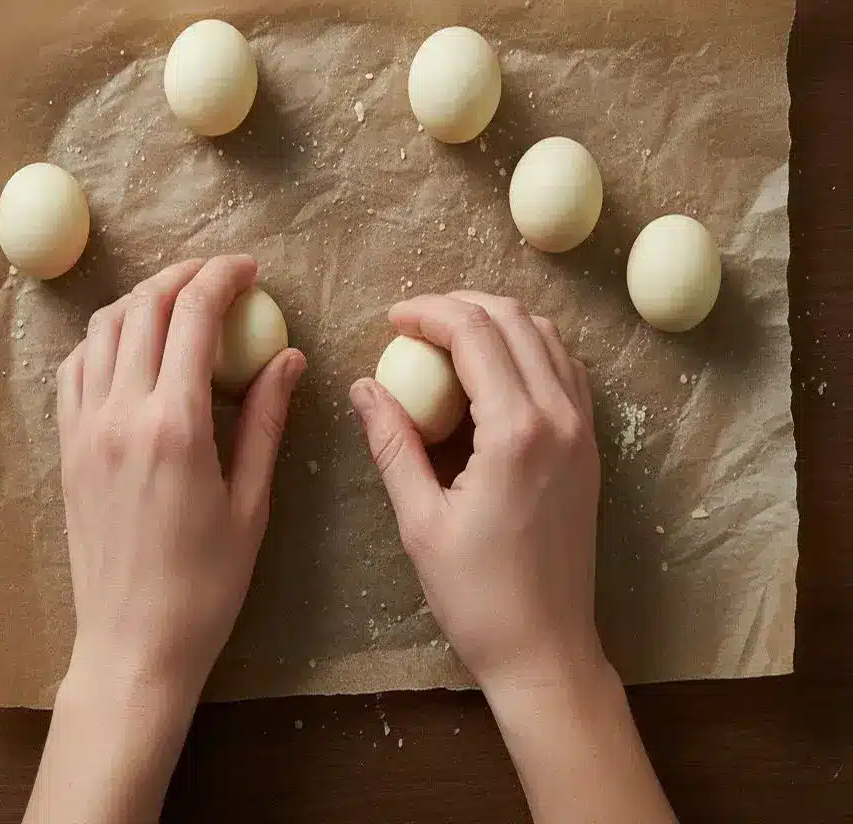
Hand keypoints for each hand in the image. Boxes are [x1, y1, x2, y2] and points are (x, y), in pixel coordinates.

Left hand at [56, 255, 306, 700]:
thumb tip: (289, 356)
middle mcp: (120, 411)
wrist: (132, 643)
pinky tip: (131, 344)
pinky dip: (105, 336)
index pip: (194, 317)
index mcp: (175, 423)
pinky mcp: (66, 445)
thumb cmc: (206, 583)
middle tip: (220, 274)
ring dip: (143, 298)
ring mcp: (84, 426)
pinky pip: (75, 366)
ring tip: (179, 299)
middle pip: (145, 307)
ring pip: (103, 327)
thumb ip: (268, 419)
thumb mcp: (252, 501)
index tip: (250, 269)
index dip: (223, 278)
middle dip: (184, 275)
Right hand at [350, 291, 602, 695]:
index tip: (392, 319)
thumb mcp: (419, 520)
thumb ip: (391, 443)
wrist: (547, 649)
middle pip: (515, 320)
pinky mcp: (590, 446)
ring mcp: (583, 429)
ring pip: (548, 336)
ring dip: (497, 321)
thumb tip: (364, 387)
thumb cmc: (477, 595)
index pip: (474, 333)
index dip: (428, 312)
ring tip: (450, 338)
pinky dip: (529, 348)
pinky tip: (494, 370)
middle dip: (460, 305)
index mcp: (516, 432)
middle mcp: (559, 417)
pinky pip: (565, 369)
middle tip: (415, 322)